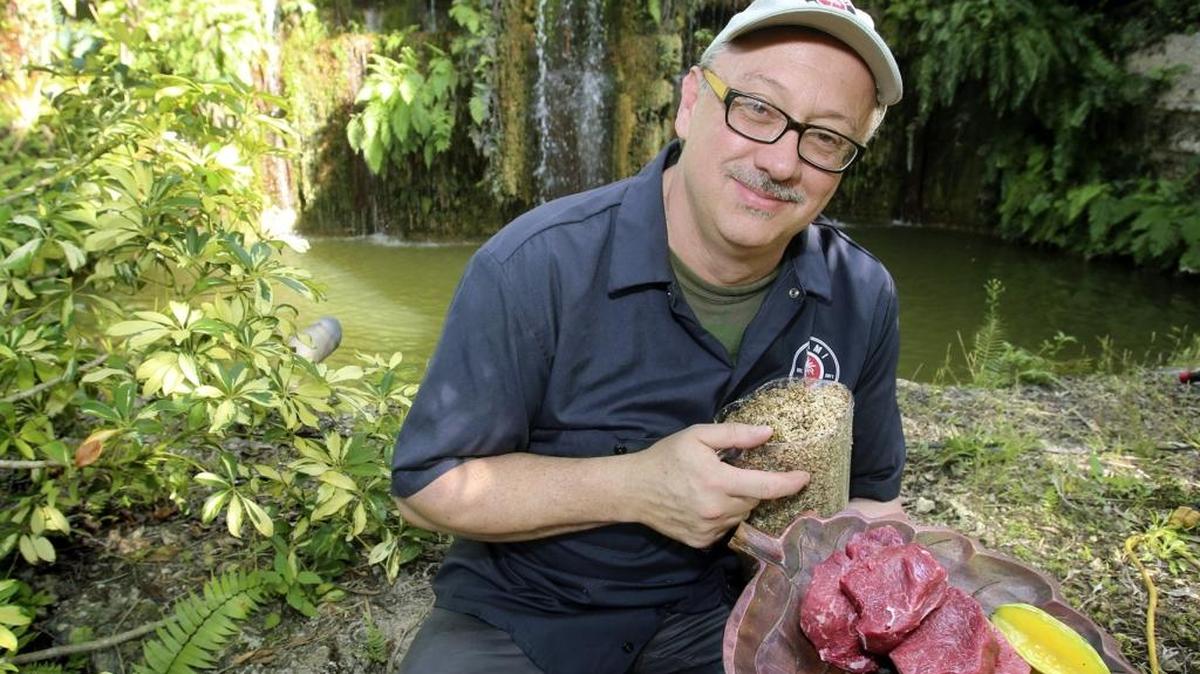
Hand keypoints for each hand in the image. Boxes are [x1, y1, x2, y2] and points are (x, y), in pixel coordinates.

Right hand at [624, 423, 809, 547]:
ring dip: (739, 501)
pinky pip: (726, 528)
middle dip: (753, 486)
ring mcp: (709, 530)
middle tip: (735, 472)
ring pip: (741, 515)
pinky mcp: (701, 542)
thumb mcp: (698, 436)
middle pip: (754, 500)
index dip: (789, 483)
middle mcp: (717, 510)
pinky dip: (724, 515)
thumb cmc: (666, 457)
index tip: (805, 477)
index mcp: (719, 481)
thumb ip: (735, 435)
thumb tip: (768, 433)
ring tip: (717, 487)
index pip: (767, 486)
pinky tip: (706, 503)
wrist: (633, 490)